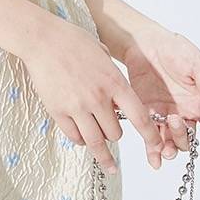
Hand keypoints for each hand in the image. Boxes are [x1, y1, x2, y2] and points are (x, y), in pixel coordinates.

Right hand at [21, 14, 164, 172]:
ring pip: (95, 142)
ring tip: (105, 159)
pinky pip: (74, 136)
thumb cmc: (71, 40)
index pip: (140, 117)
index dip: (150, 135)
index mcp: (114, 82)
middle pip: (116, 134)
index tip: (156, 145)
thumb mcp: (102, 52)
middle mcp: (98, 98)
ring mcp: (78, 106)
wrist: (42, 39)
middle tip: (110, 130)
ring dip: (100, 147)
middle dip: (114, 134)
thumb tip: (116, 91)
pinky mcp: (58, 111)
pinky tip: (80, 136)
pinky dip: (79, 139)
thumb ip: (112, 74)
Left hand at [120, 24, 199, 169]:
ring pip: (171, 143)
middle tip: (174, 120)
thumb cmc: (175, 49)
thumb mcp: (198, 64)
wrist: (145, 42)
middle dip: (183, 138)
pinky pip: (151, 138)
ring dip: (169, 150)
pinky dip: (153, 152)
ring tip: (162, 146)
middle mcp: (186, 113)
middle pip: (189, 140)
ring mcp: (166, 116)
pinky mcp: (147, 114)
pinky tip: (154, 159)